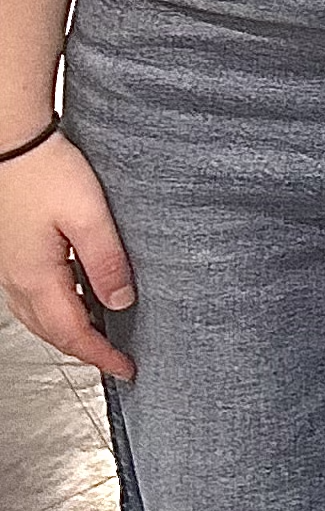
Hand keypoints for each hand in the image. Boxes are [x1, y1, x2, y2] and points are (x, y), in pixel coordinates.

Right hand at [0, 132, 135, 378]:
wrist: (10, 142)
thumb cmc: (45, 170)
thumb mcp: (89, 215)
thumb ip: (106, 261)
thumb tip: (122, 300)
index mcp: (36, 278)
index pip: (72, 334)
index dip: (101, 356)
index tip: (126, 369)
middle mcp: (17, 280)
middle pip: (53, 332)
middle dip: (85, 350)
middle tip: (117, 358)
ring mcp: (9, 268)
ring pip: (40, 317)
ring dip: (70, 331)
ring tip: (103, 335)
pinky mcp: (12, 253)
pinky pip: (33, 296)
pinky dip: (57, 309)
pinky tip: (78, 297)